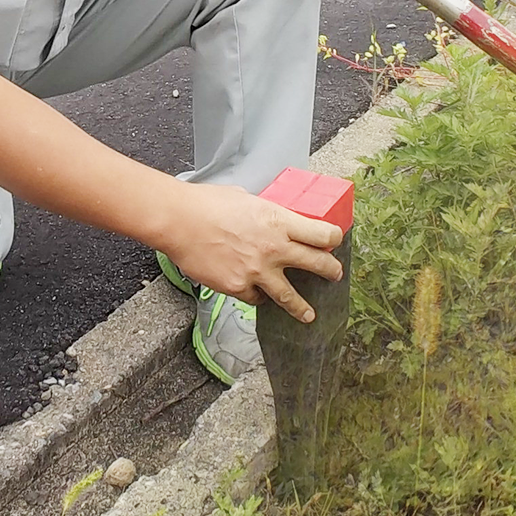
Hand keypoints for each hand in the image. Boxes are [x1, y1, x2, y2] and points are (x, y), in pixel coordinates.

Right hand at [155, 183, 344, 323]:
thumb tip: (272, 220)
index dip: (333, 238)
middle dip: (331, 271)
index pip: (324, 234)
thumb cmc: (208, 204)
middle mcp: (275, 248)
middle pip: (318, 264)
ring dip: (302, 307)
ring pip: (289, 296)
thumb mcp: (249, 199)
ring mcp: (258, 271)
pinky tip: (254, 292)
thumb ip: (266, 214)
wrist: (179, 221)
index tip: (334, 241)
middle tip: (335, 275)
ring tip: (309, 315)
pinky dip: (256, 296)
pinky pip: (255, 297)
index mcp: (280, 221)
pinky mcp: (238, 287)